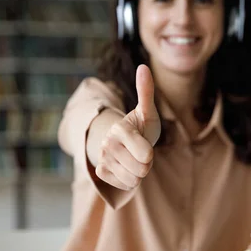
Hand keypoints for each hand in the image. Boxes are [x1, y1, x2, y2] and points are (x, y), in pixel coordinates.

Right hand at [95, 65, 160, 189]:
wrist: (124, 142)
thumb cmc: (141, 126)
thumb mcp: (147, 111)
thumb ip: (146, 91)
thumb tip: (143, 66)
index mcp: (120, 128)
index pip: (145, 154)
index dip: (149, 154)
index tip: (146, 145)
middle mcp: (107, 142)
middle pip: (141, 169)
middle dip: (146, 164)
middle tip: (140, 152)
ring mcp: (102, 157)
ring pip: (132, 178)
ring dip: (138, 173)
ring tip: (134, 160)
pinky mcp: (101, 171)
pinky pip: (122, 184)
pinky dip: (128, 180)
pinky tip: (125, 168)